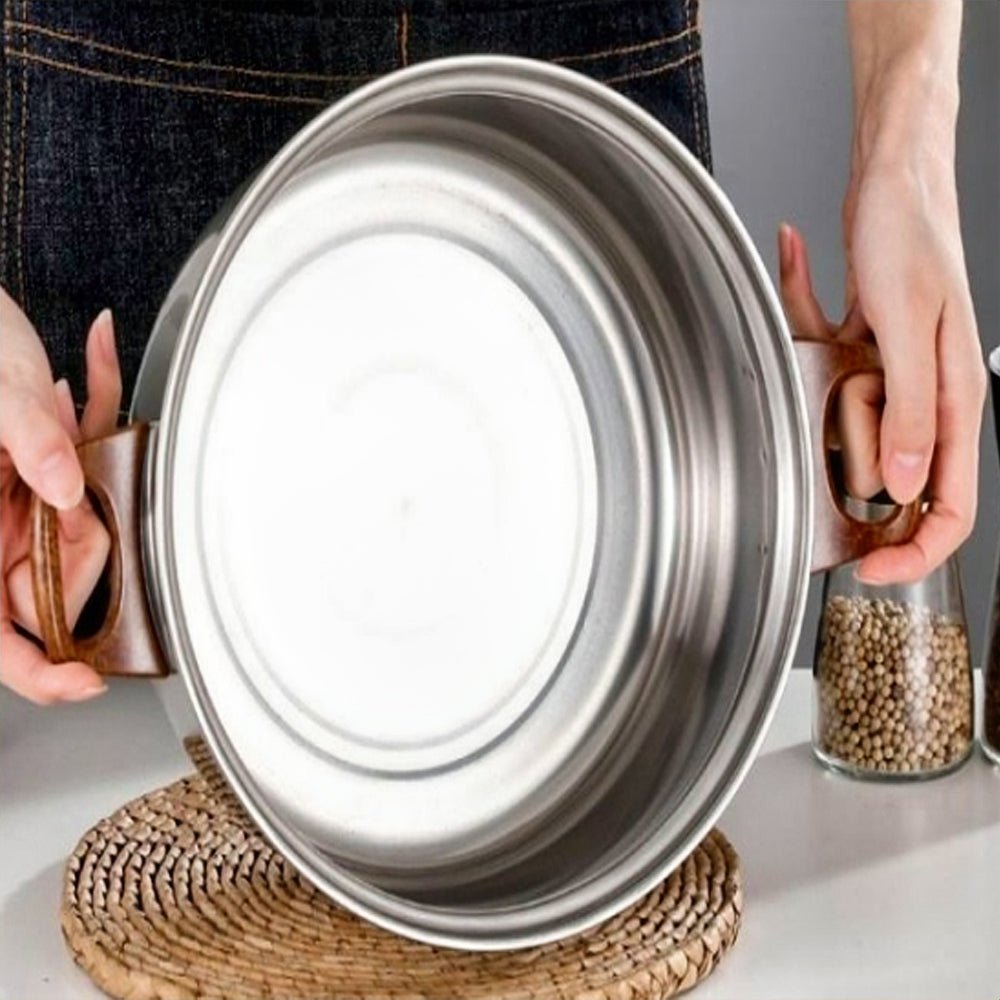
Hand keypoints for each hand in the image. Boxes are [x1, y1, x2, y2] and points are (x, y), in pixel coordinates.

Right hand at [0, 288, 121, 702]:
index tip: (85, 680)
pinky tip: (87, 368)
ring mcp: (14, 498)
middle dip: (85, 540)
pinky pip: (82, 458)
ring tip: (63, 403)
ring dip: (95, 471)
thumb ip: (28, 439)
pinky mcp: (39, 464)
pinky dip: (95, 417)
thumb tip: (66, 488)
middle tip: (75, 482)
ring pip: (82, 522)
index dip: (36, 671)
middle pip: (56, 576)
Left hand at [780, 0, 985, 585]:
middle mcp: (927, 400)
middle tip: (840, 411)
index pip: (949, 506)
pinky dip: (808, 331)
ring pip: (854, 430)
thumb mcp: (908, 328)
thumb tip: (906, 488)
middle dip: (854, 462)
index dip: (914, 550)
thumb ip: (911, 412)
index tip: (871, 569)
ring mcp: (895, 380)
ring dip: (825, 400)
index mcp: (953, 402)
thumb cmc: (912, 229)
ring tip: (832, 340)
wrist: (895, 169)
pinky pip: (829, 374)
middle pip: (893, 478)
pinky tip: (797, 271)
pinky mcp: (866, 358)